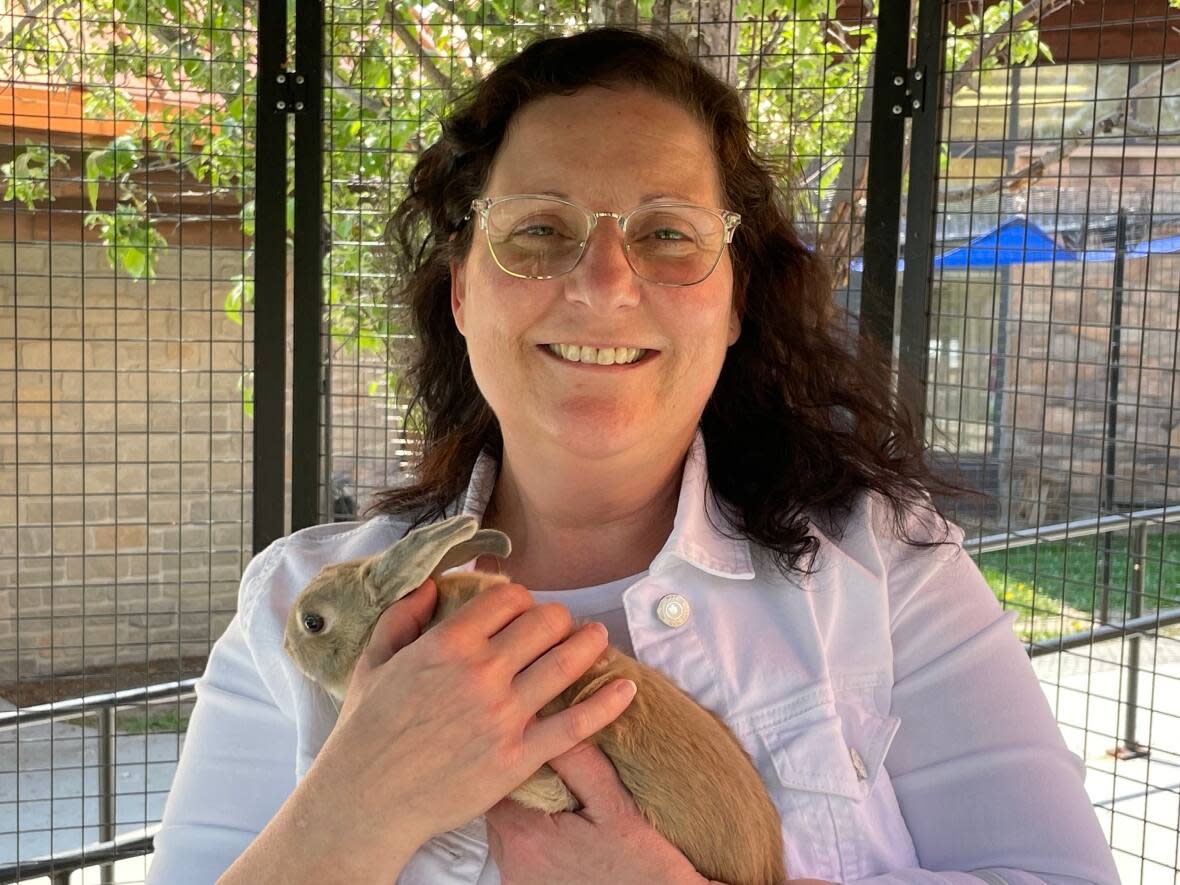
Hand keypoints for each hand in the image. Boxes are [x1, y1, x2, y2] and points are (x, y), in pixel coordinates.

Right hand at [310, 578, 636, 853]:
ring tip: (597, 638)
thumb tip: (433, 584)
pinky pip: (576, 724)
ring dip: (589, 644)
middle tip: (558, 626)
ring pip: (566, 663)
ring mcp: (504, 716)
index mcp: (447, 644)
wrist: (366, 800)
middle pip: (545, 623)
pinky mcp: (519, 757)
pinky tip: (625, 688)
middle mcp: (482, 673)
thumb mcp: (372, 661)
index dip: (521, 599)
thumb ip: (403, 615)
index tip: (522, 609)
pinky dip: (607, 703)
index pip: (508, 598)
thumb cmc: (365, 731)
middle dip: (556, 619)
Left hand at [485, 740, 706, 884]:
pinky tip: (562, 840)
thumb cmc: (642, 865)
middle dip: (520, 789)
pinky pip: (516, 860)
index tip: (542, 755)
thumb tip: (558, 717)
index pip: (501, 783)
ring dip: (524, 818)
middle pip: (498, 809)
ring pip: (504, 835)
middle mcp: (513, 865)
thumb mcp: (615, 806)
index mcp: (527, 835)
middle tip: (555, 781)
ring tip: (561, 809)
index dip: (519, 763)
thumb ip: (580, 763)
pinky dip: (530, 845)